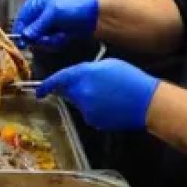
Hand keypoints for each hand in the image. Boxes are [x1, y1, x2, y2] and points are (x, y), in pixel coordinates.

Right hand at [12, 0, 98, 48]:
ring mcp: (48, 25)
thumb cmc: (76, 5)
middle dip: (41, 38)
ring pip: (40, 41)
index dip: (22, 33)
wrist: (96, 14)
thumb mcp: (53, 13)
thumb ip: (37, 26)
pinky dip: (58, 42)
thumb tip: (25, 35)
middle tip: (50, 35)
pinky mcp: (56, 34)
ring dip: (51, 41)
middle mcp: (40, 15)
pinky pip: (50, 44)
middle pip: (29, 34)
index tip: (24, 42)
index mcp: (35, 4)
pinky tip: (65, 36)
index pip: (20, 21)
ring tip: (61, 33)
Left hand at [36, 59, 159, 130]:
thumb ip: (88, 70)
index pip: (59, 80)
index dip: (47, 85)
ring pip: (80, 103)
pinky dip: (95, 109)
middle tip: (94, 85)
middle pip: (69, 92)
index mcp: (83, 75)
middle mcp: (81, 93)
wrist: (147, 102)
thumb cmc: (131, 79)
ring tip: (109, 94)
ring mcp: (87, 110)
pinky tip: (111, 104)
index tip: (39, 91)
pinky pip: (89, 113)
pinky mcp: (94, 122)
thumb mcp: (108, 65)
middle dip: (74, 89)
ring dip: (87, 99)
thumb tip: (79, 77)